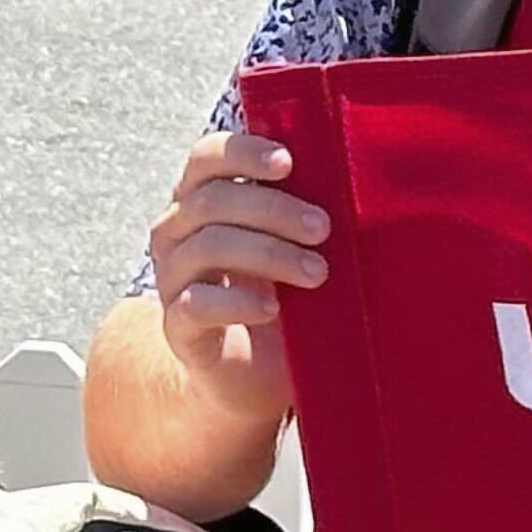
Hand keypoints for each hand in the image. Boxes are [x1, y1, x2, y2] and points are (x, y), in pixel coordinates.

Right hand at [143, 128, 329, 430]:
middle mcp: (177, 234)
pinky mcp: (177, 327)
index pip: (206, 158)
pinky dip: (237, 303)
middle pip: (212, 200)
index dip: (243, 153)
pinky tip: (271, 310)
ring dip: (269, 254)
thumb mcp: (294, 251)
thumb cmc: (283, 301)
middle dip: (273, 209)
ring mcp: (172, 280)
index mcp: (201, 201)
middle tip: (323, 228)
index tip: (289, 162)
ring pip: (207, 246)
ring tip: (317, 273)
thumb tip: (359, 178)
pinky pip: (196, 304)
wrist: (250, 379)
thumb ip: (306, 216)